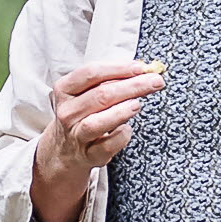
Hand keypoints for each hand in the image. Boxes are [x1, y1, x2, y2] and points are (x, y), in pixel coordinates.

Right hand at [24, 58, 165, 221]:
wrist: (65, 149)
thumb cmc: (84, 112)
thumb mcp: (87, 92)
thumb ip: (110, 79)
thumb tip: (143, 70)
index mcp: (65, 89)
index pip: (91, 73)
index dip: (119, 68)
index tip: (141, 67)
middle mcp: (67, 112)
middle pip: (100, 95)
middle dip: (132, 86)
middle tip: (155, 82)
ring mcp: (76, 135)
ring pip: (97, 123)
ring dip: (121, 112)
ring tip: (138, 104)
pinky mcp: (88, 155)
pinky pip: (106, 147)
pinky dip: (120, 137)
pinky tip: (128, 128)